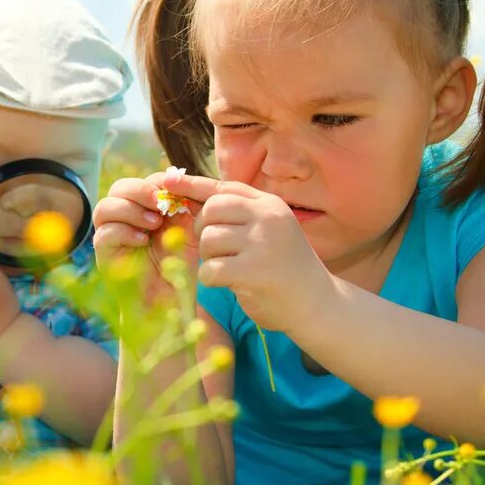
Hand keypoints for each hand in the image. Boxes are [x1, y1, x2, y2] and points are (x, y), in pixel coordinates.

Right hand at [92, 172, 200, 305]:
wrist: (169, 302)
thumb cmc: (179, 266)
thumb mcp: (188, 231)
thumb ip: (185, 205)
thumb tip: (179, 180)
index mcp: (144, 208)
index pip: (144, 181)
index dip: (159, 182)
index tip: (178, 192)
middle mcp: (124, 218)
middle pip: (119, 187)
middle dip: (141, 191)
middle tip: (161, 204)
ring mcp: (110, 235)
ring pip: (105, 207)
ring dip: (130, 210)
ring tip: (154, 225)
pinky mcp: (104, 254)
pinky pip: (104, 233)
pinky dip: (124, 232)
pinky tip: (143, 241)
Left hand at [161, 172, 332, 332]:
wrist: (317, 304)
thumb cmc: (285, 267)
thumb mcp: (269, 230)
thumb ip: (239, 212)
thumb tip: (191, 194)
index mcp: (269, 205)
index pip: (223, 188)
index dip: (192, 184)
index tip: (167, 180)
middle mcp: (267, 217)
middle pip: (211, 211)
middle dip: (203, 230)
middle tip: (215, 249)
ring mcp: (262, 243)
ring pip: (208, 240)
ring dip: (210, 258)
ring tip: (229, 268)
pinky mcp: (253, 271)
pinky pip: (211, 269)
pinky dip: (212, 279)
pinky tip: (228, 284)